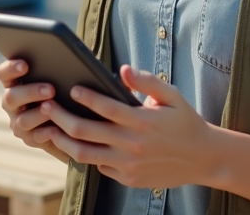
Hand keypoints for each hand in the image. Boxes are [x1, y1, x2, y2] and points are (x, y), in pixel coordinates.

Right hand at [0, 59, 69, 161]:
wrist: (69, 119)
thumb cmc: (61, 89)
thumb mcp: (55, 77)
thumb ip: (51, 69)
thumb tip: (62, 58)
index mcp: (13, 83)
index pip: (3, 74)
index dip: (10, 68)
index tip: (25, 65)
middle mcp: (12, 103)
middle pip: (11, 97)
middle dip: (31, 92)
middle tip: (51, 89)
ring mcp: (18, 122)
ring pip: (23, 120)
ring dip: (39, 114)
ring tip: (55, 109)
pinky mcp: (30, 138)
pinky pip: (36, 137)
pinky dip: (47, 132)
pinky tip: (58, 128)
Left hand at [41, 64, 221, 189]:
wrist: (203, 158)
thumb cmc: (186, 122)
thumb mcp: (172, 96)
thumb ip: (147, 81)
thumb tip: (123, 69)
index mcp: (142, 120)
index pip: (105, 106)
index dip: (85, 97)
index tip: (71, 88)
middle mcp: (131, 144)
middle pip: (85, 131)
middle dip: (60, 116)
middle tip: (46, 106)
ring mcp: (128, 165)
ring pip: (84, 154)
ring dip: (63, 141)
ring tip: (51, 129)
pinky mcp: (128, 179)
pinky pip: (100, 167)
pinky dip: (86, 156)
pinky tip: (76, 145)